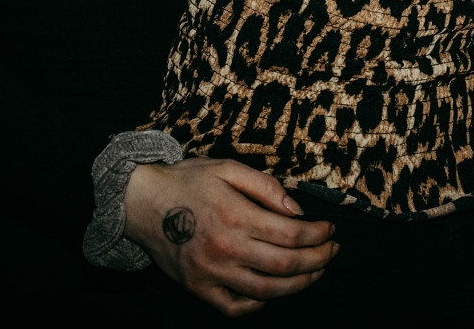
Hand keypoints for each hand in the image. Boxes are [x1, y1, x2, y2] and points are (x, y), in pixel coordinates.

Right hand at [123, 158, 336, 316]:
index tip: (331, 230)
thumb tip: (296, 208)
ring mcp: (210, 272)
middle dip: (318, 260)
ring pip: (266, 291)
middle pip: (286, 266)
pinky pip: (234, 307)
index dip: (319, 235)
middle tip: (332, 252)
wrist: (140, 201)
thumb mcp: (227, 167)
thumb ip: (265, 185)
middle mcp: (225, 248)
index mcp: (235, 215)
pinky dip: (258, 304)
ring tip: (314, 273)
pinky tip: (272, 291)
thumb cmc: (187, 181)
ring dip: (298, 285)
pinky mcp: (197, 287)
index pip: (292, 233)